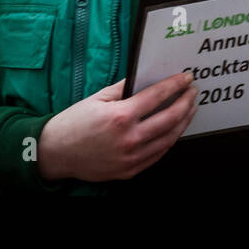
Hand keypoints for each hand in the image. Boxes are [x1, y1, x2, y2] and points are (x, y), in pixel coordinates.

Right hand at [36, 72, 197, 182]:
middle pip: (170, 118)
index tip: (185, 78)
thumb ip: (124, 88)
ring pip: (169, 138)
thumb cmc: (75, 123)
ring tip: (189, 108)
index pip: (157, 97)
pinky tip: (174, 128)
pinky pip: (158, 153)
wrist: (57, 153)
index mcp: (120, 116)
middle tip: (192, 92)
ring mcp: (131, 157)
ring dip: (184, 121)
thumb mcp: (98, 98)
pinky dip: (170, 139)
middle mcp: (129, 139)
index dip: (175, 85)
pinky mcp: (130, 170)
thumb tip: (145, 78)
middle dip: (186, 102)